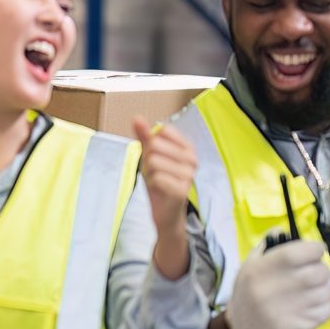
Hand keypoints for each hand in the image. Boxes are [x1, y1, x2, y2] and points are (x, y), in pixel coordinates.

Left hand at [132, 120, 196, 235]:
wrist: (164, 210)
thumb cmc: (159, 179)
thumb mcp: (150, 155)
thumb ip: (145, 136)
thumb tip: (137, 118)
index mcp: (188, 147)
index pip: (163, 131)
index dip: (151, 142)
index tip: (155, 154)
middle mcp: (192, 159)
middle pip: (155, 146)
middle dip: (148, 159)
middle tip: (154, 171)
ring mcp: (188, 175)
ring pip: (154, 162)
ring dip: (149, 173)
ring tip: (157, 180)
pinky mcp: (182, 190)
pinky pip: (156, 178)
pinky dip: (152, 183)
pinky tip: (158, 189)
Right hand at [224, 237, 329, 328]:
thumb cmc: (248, 295)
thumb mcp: (249, 266)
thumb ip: (267, 246)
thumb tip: (284, 229)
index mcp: (260, 271)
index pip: (296, 254)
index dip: (314, 249)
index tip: (316, 250)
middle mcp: (273, 290)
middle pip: (316, 272)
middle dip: (321, 269)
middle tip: (315, 271)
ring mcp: (287, 311)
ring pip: (325, 291)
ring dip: (324, 287)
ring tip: (313, 289)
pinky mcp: (298, 327)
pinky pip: (326, 310)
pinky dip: (324, 304)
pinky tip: (313, 304)